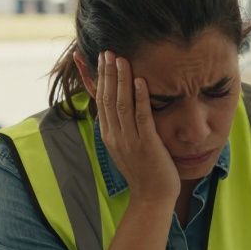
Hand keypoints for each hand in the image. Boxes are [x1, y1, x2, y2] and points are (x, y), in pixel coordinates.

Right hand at [83, 50, 178, 203]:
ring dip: (121, 80)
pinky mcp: (146, 144)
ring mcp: (129, 140)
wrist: (152, 197)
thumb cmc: (144, 171)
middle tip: (107, 51)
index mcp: (109, 135)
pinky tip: (140, 81)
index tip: (98, 59)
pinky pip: (142, 117)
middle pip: (107, 98)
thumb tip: (119, 109)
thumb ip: (122, 128)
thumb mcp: (127, 147)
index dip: (98, 78)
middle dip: (107, 73)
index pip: (100, 101)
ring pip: (121, 104)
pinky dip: (140, 98)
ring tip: (121, 59)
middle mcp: (115, 135)